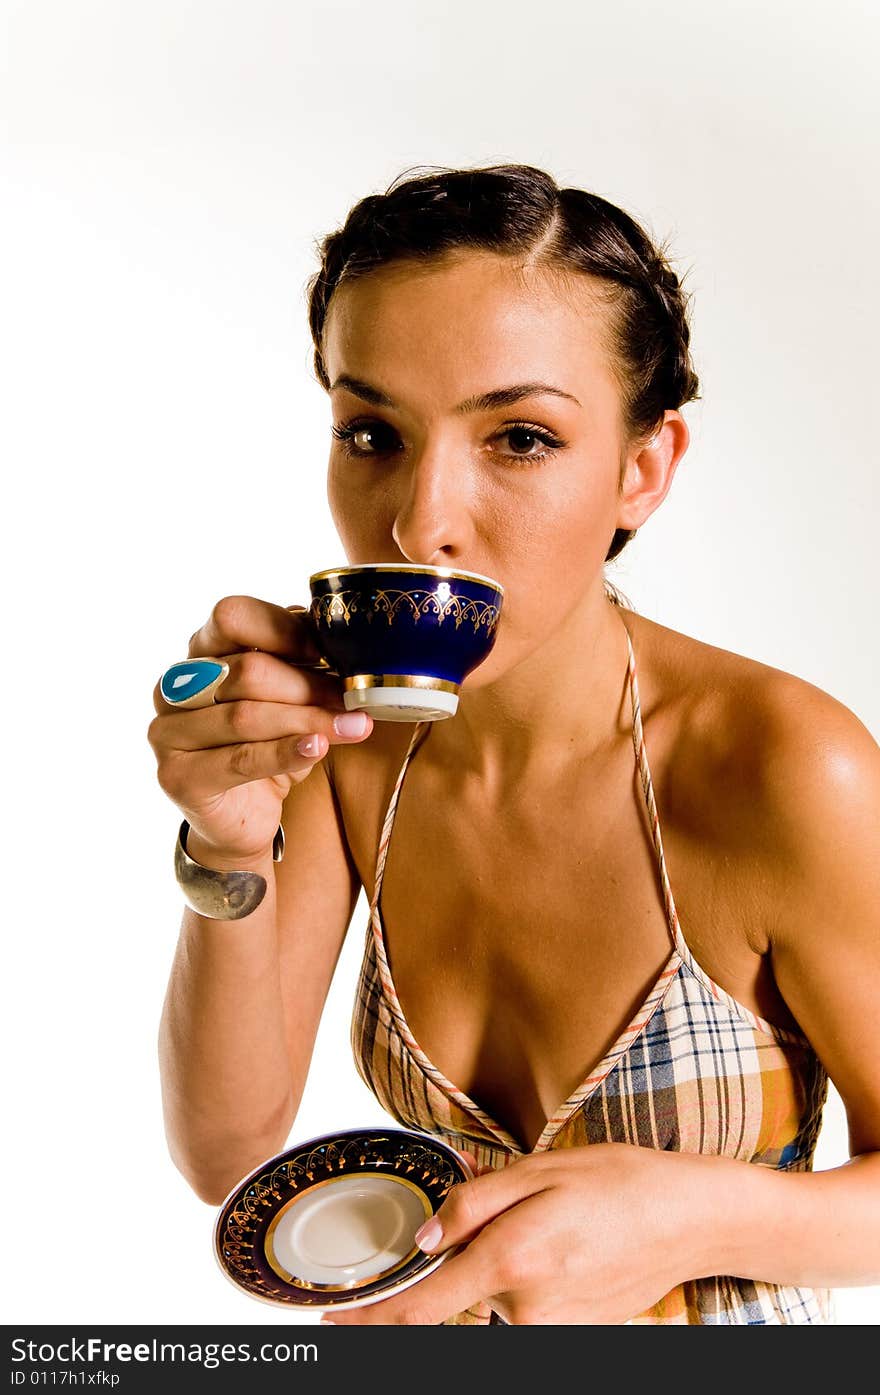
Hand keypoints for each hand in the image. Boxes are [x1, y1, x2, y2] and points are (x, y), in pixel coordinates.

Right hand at [148, 594, 372, 862]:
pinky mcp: (178, 776)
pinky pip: (242, 759)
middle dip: (308, 685)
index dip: (284, 630)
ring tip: (354, 726)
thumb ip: (297, 663)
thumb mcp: (285, 697)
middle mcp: (174, 688)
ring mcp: (168, 733)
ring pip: (248, 716)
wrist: (240, 818)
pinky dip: (286, 752)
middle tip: (351, 698)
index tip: (329, 651)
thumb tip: (335, 637)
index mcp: (198, 653)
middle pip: (247, 671)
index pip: (232, 617)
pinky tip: (319, 747)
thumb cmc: (265, 746)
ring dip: (309, 719)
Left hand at [324, 1143, 705, 1324]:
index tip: (336, 1326)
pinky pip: (529, 1306)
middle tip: (524, 1210)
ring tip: (559, 1224)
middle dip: (471, 1254)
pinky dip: (536, 1276)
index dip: (372, 1321)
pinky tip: (572, 1246)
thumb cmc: (619, 1183)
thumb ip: (472, 1205)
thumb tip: (423, 1240)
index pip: (420, 1308)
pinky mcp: (572, 1334)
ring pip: (497, 1297)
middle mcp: (526, 1309)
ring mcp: (552, 1329)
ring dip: (507, 1263)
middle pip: (462, 1292)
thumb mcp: (538, 1169)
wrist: (691, 1219)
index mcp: (510, 1261)